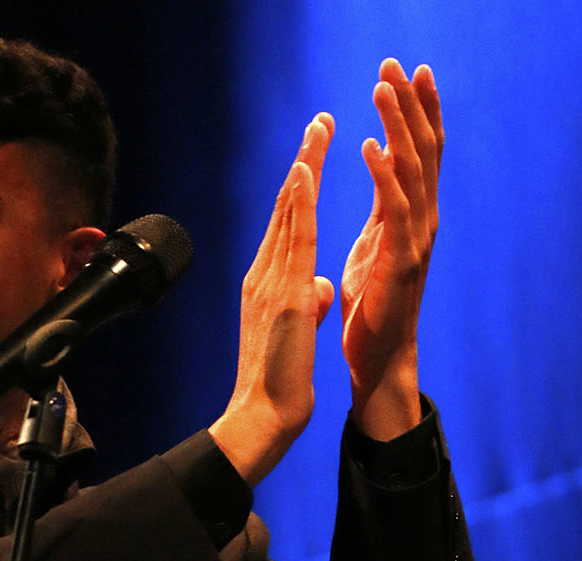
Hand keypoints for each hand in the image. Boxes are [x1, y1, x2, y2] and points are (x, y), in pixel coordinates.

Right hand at [210, 115, 336, 485]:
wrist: (263, 417)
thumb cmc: (280, 383)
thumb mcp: (298, 331)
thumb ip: (306, 302)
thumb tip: (317, 289)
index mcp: (270, 284)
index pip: (288, 226)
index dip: (302, 187)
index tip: (314, 153)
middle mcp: (264, 275)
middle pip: (285, 209)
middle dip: (303, 162)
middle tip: (319, 122)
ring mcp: (271, 283)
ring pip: (288, 215)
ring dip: (303, 167)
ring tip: (318, 129)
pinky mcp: (283, 296)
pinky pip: (293, 242)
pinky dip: (298, 205)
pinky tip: (304, 173)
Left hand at [341, 59, 443, 438]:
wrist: (375, 362)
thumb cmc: (370, 311)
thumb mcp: (373, 249)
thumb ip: (382, 212)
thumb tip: (383, 170)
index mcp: (411, 217)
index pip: (420, 152)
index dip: (417, 110)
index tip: (408, 70)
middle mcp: (422, 222)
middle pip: (423, 149)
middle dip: (410, 104)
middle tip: (395, 62)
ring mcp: (415, 241)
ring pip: (412, 170)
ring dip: (397, 126)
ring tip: (382, 88)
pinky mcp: (400, 263)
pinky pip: (394, 211)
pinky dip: (384, 176)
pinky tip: (370, 147)